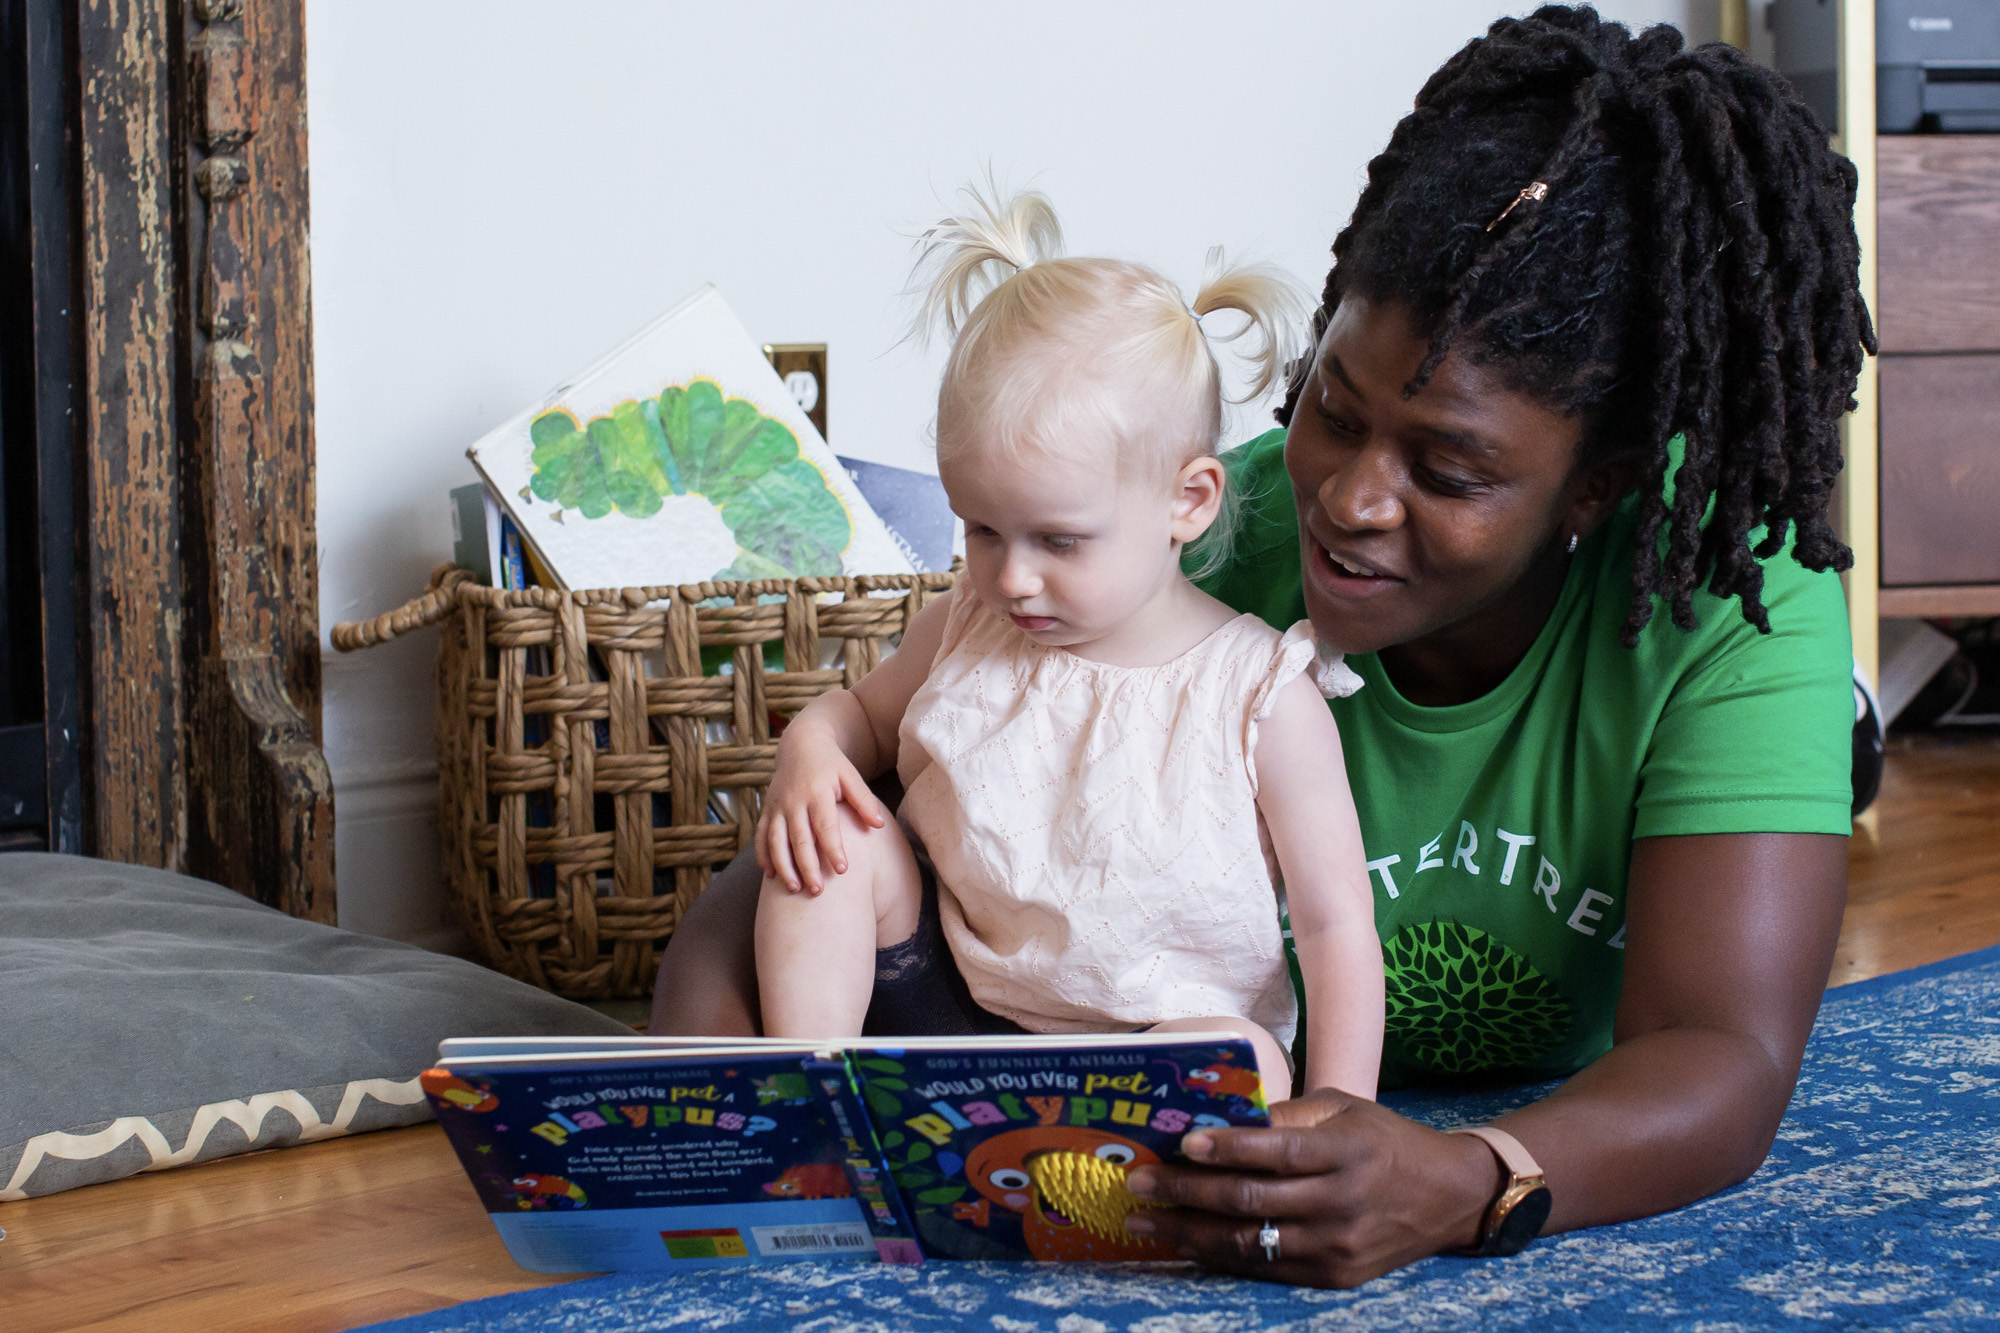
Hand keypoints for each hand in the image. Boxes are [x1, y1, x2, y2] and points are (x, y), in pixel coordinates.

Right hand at [755, 730, 888, 894]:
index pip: (825, 825)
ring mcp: (777, 806)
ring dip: (784, 866)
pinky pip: (761, 836)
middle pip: (799, 839)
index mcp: (817, 792)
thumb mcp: (851, 776)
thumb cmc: (831, 765)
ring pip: (776, 841)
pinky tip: (771, 875)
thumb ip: (864, 800)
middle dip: (807, 866)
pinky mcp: (766, 810)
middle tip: (818, 891)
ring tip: (794, 889)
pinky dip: (763, 855)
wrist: (800, 745)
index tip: (843, 870)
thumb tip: (879, 825)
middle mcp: (794, 801)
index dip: (832, 848)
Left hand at [1122, 1090, 1501, 1287]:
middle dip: (1187, 1192)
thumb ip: (1286, 1117)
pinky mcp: (1334, 1276)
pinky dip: (1221, 1255)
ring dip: (1189, 1233)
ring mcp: (1337, 1244)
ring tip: (1145, 1221)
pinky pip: (1267, 1268)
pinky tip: (1186, 1243)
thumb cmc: (1383, 1139)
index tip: (1184, 1144)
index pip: (1277, 1151)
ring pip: (1251, 1242)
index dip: (1228, 1148)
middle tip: (1139, 1183)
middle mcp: (1341, 1201)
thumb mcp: (1344, 1109)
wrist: (1447, 1198)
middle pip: (1252, 1200)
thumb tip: (1219, 1118)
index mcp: (1346, 1150)